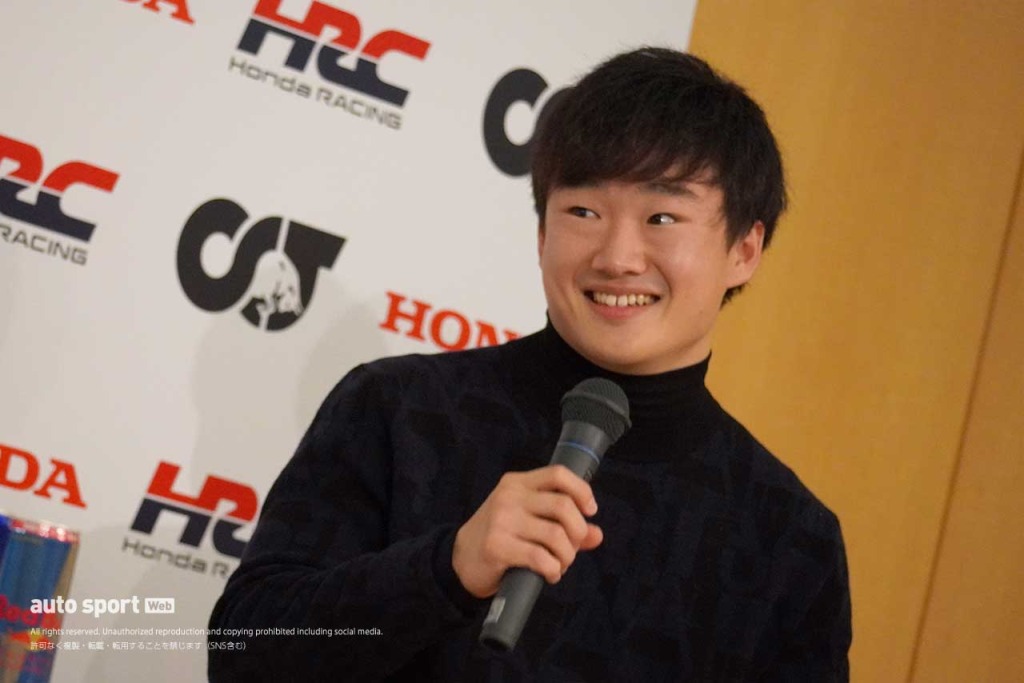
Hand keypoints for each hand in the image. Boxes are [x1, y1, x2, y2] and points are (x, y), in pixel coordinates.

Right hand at [451, 464, 602, 597]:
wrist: (460, 560)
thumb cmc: (500, 537)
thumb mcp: (529, 522)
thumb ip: (564, 525)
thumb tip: (597, 535)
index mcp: (517, 483)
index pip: (558, 474)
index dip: (582, 492)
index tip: (590, 511)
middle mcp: (509, 496)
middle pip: (563, 506)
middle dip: (578, 532)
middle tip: (571, 548)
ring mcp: (502, 520)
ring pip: (556, 535)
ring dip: (566, 556)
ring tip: (559, 564)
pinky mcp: (497, 546)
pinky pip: (541, 558)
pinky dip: (553, 570)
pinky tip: (549, 573)